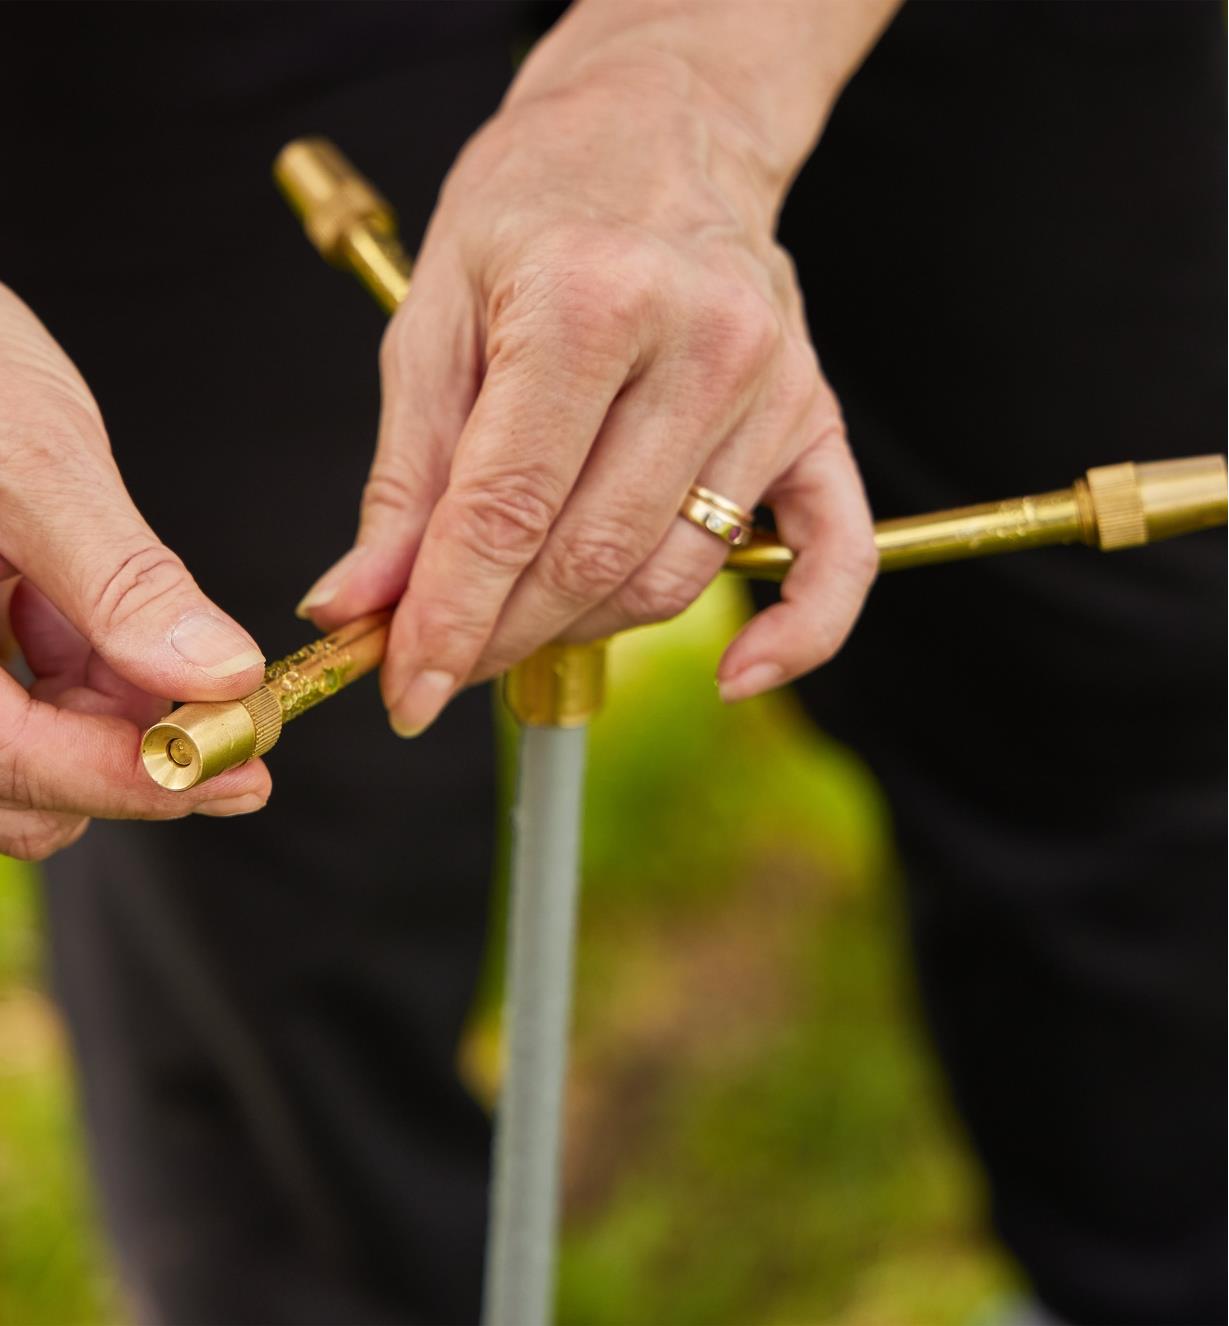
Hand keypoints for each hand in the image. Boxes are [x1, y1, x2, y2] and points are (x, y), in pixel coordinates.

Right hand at [0, 286, 269, 859]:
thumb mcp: (31, 458)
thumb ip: (121, 580)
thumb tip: (221, 673)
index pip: (8, 763)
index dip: (130, 779)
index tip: (242, 772)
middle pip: (12, 782)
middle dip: (128, 760)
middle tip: (234, 725)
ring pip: (17, 750)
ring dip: (106, 723)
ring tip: (169, 660)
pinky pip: (10, 694)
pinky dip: (75, 676)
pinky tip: (102, 626)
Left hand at [300, 30, 879, 735]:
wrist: (662, 130)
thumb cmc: (538, 208)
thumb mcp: (434, 318)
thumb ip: (405, 476)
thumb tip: (361, 603)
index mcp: (587, 301)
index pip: (509, 511)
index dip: (447, 620)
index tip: (406, 692)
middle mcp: (700, 346)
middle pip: (592, 559)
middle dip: (502, 635)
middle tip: (444, 662)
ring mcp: (773, 389)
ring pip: (675, 575)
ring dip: (588, 628)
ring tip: (524, 622)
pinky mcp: (816, 419)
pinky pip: (834, 556)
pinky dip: (797, 635)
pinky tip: (736, 677)